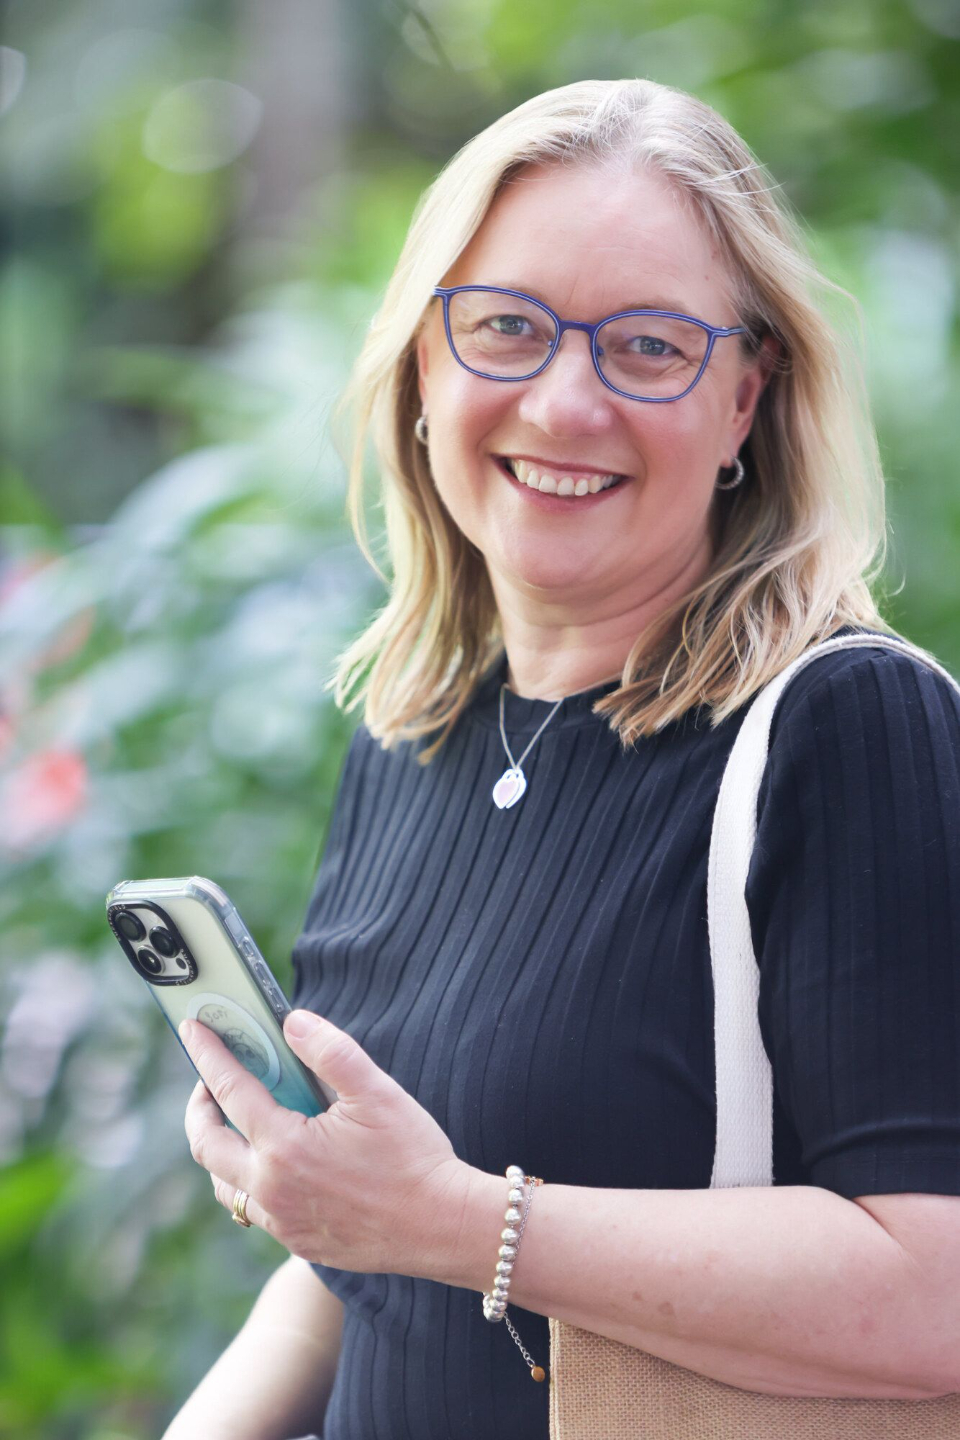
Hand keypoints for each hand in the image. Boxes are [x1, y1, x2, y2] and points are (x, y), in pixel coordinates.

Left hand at [179, 1009, 473, 1278]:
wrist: (442, 1227)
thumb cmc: (414, 1157)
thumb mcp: (377, 1092)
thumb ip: (330, 1051)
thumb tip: (292, 1021)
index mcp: (285, 1146)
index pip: (229, 1089)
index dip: (207, 1053)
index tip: (192, 1028)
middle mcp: (271, 1188)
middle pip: (205, 1144)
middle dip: (199, 1106)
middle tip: (209, 1081)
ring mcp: (280, 1220)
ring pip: (223, 1183)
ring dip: (219, 1147)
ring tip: (237, 1120)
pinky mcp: (295, 1241)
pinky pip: (251, 1208)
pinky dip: (246, 1178)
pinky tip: (272, 1161)